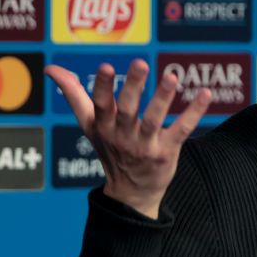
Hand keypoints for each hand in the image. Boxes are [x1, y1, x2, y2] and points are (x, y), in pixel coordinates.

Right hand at [46, 59, 210, 218]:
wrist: (131, 193)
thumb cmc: (110, 149)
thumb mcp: (89, 125)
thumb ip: (74, 95)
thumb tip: (51, 69)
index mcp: (103, 127)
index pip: (101, 105)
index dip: (103, 87)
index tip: (107, 66)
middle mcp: (122, 136)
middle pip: (128, 109)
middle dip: (134, 86)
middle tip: (141, 63)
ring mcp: (145, 145)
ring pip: (154, 120)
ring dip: (163, 98)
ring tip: (172, 77)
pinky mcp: (167, 152)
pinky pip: (182, 130)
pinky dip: (194, 112)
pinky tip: (206, 94)